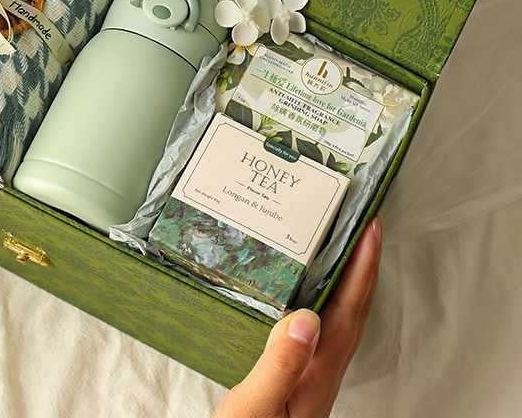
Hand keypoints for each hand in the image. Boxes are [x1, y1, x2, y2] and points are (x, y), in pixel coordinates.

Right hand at [213, 217, 381, 417]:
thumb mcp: (254, 407)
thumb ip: (279, 365)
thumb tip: (307, 317)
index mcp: (316, 372)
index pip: (348, 311)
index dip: (362, 268)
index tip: (371, 228)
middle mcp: (321, 371)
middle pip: (353, 312)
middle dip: (362, 267)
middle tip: (362, 226)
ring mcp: (311, 376)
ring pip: (340, 320)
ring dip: (347, 282)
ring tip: (340, 249)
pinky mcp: (296, 378)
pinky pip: (322, 328)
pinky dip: (324, 301)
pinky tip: (305, 293)